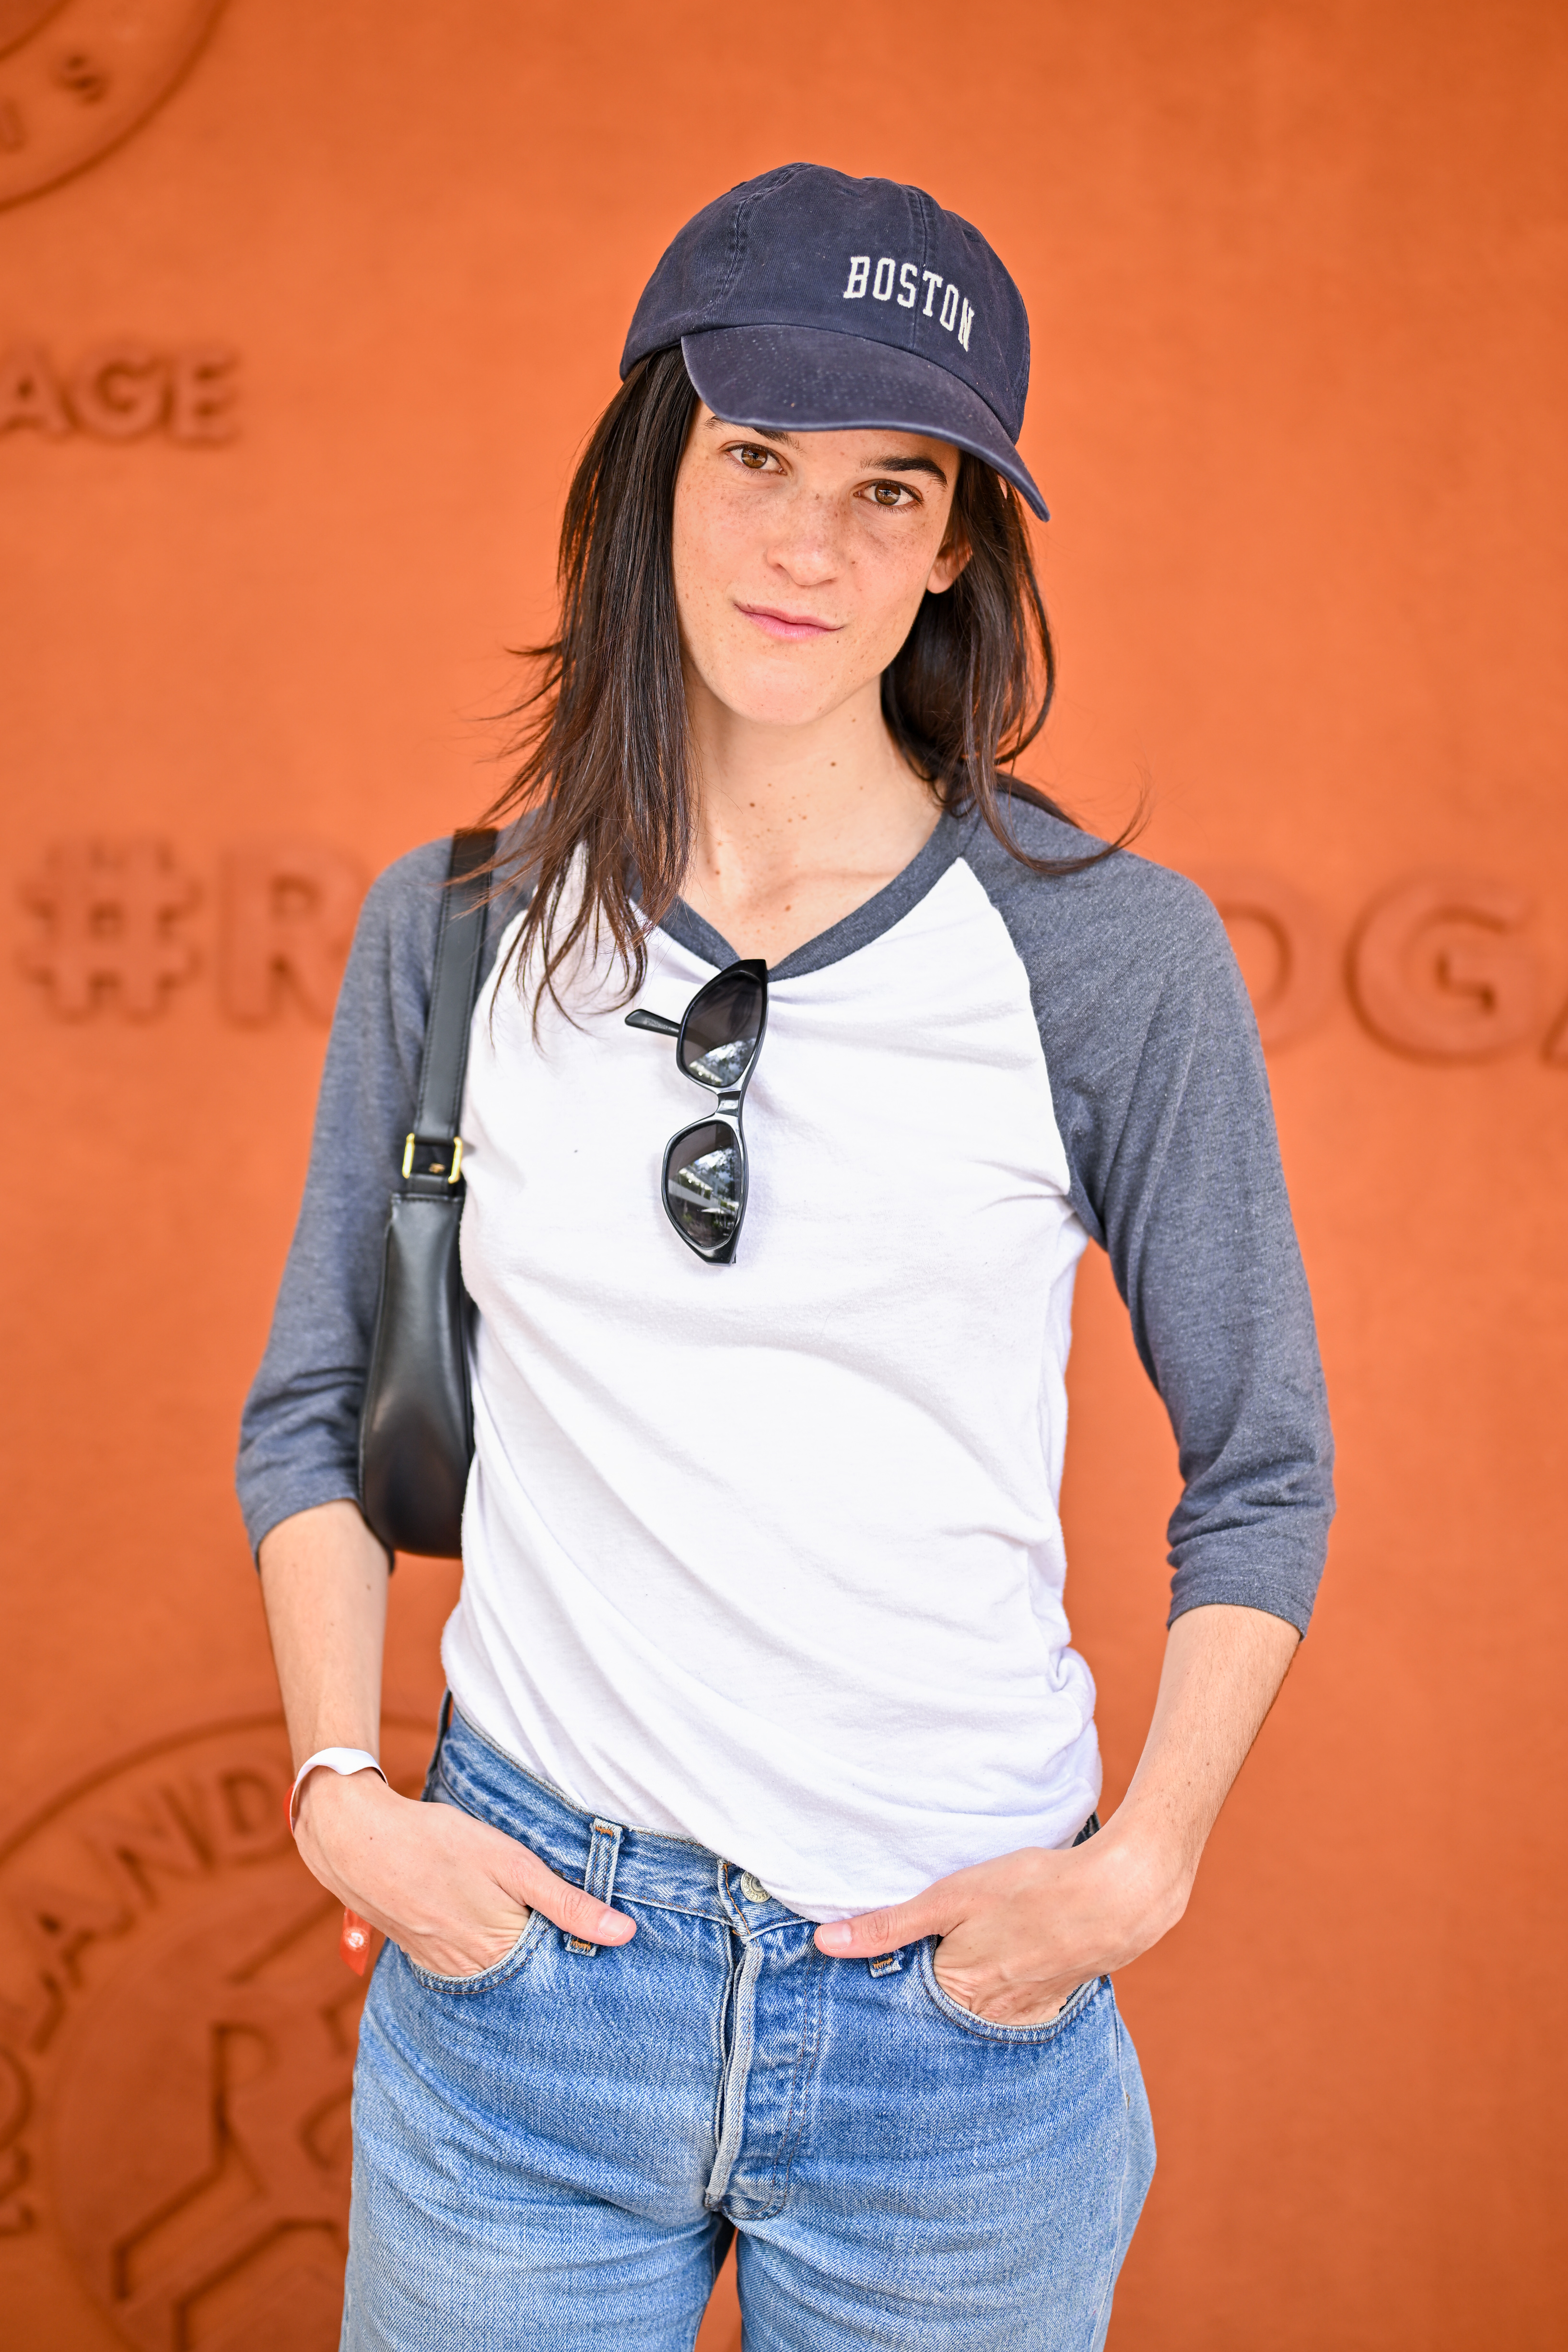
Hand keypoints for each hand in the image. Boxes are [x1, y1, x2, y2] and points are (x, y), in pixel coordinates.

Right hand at [294, 1768, 634, 1978]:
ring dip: (515, 1957)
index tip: (604, 1952)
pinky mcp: (422, 1953)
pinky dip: (483, 1953)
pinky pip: (463, 1965)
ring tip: (532, 1933)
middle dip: (548, 1963)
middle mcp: (470, 1970)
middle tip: (569, 1941)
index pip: (555, 1970)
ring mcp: (442, 1966)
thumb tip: (623, 1934)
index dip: (579, 1956)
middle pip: (525, 1976)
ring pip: (494, 1972)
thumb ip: (567, 1903)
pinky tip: (487, 1929)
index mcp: (499, 1951)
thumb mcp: (512, 1863)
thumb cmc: (439, 1844)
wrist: (357, 1839)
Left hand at [813, 1828, 1187, 2025]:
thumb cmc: (1031, 1889)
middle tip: (907, 1972)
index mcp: (956, 1993)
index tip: (860, 1983)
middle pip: (938, 2017)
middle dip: (919, 2003)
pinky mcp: (1050, 2003)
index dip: (883, 1990)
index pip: (902, 2007)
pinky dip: (997, 1998)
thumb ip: (890, 1925)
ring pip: (973, 2016)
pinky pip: (1010, 2012)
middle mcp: (987, 2018)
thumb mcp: (951, 1897)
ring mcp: (1022, 2016)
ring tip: (955, 1968)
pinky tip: (999, 1971)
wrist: (1118, 1896)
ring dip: (959, 2000)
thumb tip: (824, 1943)